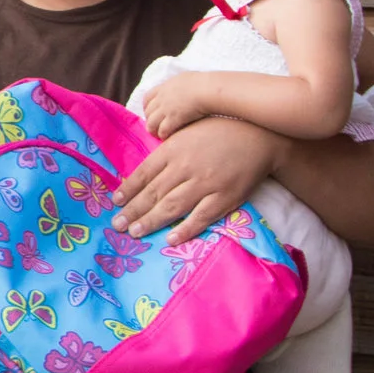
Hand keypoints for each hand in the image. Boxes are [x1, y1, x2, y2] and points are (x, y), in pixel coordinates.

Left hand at [113, 117, 280, 241]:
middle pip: (153, 193)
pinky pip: (202, 217)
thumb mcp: (186, 133)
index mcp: (173, 150)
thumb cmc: (218, 132)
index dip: (128, 190)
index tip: (114, 203)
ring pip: (172, 206)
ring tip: (134, 232)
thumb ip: (165, 152)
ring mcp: (205, 184)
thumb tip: (142, 173)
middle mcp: (185, 168)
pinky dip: (185, 229)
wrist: (259, 135)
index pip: (144, 174)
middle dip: (133, 211)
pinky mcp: (225, 197)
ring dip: (150, 221)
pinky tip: (170, 240)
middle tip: (117, 225)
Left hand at [140, 74, 212, 139]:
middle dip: (149, 120)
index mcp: (164, 87)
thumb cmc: (203, 83)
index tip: (150, 112)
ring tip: (157, 135)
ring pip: (151, 123)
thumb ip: (179, 84)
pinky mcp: (173, 119)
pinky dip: (163, 135)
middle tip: (154, 126)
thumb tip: (182, 86)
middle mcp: (162, 98)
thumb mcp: (186, 78)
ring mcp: (166, 109)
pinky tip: (167, 137)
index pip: (147, 97)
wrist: (207, 89)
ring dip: (153, 130)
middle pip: (147, 112)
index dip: (147, 106)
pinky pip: (162, 130)